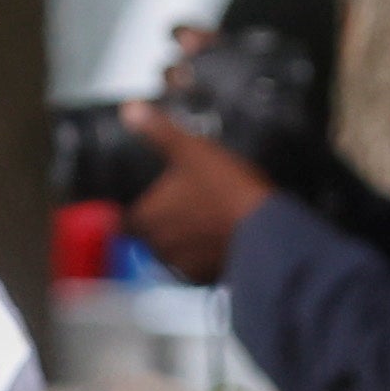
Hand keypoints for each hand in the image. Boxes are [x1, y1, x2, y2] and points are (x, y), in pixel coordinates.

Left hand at [122, 106, 273, 282]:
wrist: (265, 230)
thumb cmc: (225, 188)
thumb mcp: (190, 149)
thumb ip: (158, 131)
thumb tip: (130, 111)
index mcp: (147, 218)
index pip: (123, 222)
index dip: (133, 211)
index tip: (145, 202)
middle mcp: (158, 248)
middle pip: (148, 238)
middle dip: (160, 224)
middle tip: (181, 205)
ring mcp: (183, 267)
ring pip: (172, 254)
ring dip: (181, 241)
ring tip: (202, 220)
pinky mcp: (207, 279)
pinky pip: (196, 267)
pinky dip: (203, 255)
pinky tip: (218, 238)